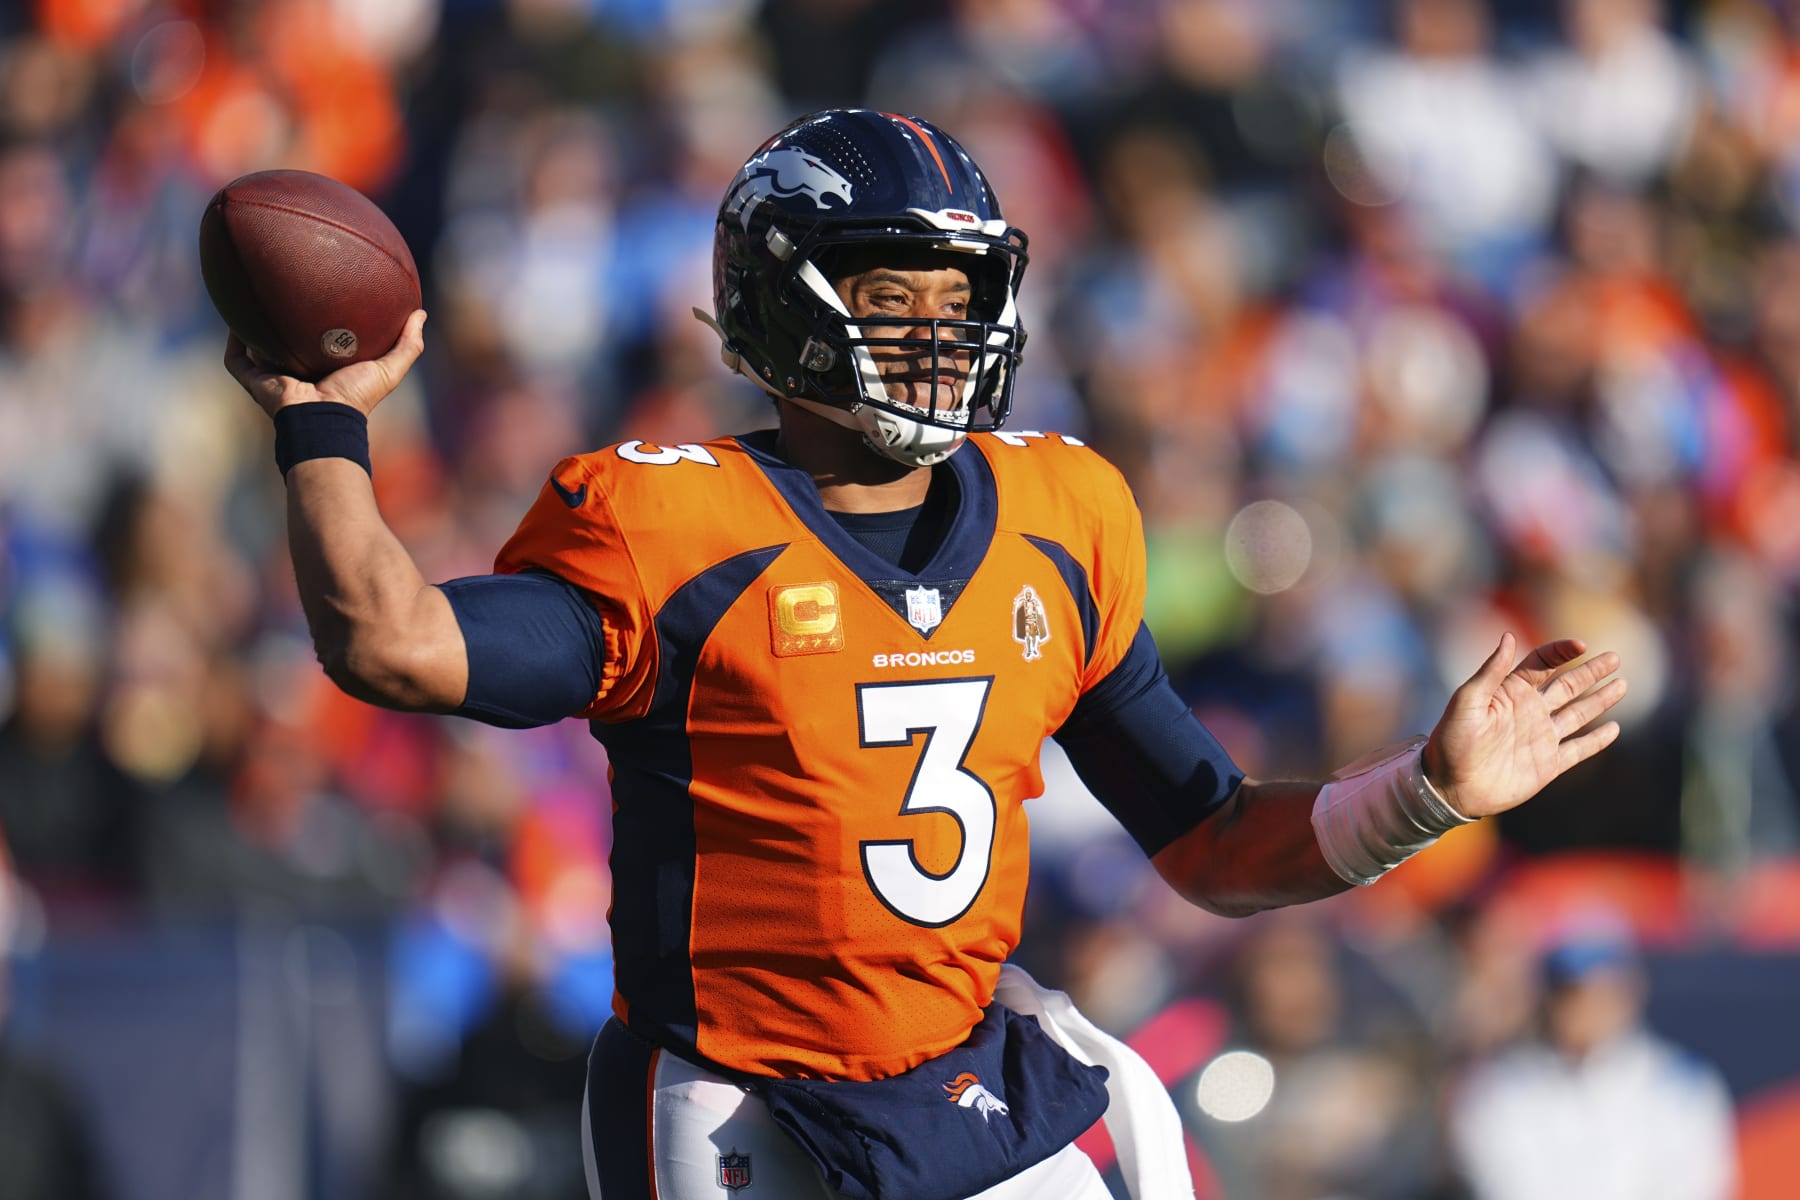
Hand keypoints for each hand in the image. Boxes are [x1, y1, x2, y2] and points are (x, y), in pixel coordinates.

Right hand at [224, 309, 426, 418]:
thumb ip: (408, 344)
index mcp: (324, 370)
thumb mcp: (389, 369)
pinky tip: (233, 315)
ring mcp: (273, 376)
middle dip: (282, 321)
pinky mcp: (255, 380)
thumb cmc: (356, 398)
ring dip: (251, 326)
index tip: (323, 297)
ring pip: (256, 347)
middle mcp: (297, 372)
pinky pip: (236, 357)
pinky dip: (233, 339)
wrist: (324, 420)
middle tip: (283, 290)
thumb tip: (421, 313)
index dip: (320, 323)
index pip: (320, 343)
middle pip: (286, 342)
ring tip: (250, 295)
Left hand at [1422, 633, 1626, 818]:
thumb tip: (1509, 636)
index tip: (1581, 645)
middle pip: (1567, 685)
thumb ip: (1491, 671)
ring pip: (1578, 713)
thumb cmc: (1451, 741)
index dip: (1561, 652)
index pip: (1542, 664)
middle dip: (1591, 671)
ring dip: (1600, 700)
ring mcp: (1541, 738)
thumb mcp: (1467, 701)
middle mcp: (1529, 711)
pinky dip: (1596, 740)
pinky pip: (1578, 750)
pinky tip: (1613, 729)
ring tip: (1621, 684)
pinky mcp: (1548, 765)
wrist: (1449, 787)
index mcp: (1510, 692)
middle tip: (1614, 658)